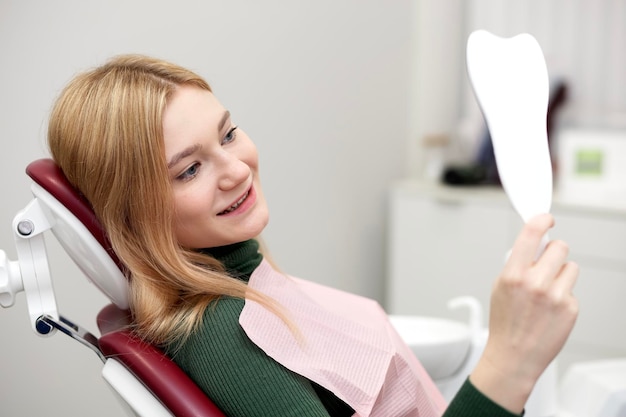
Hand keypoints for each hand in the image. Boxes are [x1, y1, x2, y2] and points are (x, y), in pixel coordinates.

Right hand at [469, 213, 578, 413]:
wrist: (513, 356)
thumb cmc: (505, 322)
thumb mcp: (500, 287)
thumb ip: (517, 264)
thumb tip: (535, 244)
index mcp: (512, 274)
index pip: (531, 234)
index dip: (541, 220)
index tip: (547, 219)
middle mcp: (535, 283)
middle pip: (559, 247)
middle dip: (554, 252)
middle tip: (547, 264)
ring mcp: (556, 296)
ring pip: (570, 267)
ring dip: (561, 274)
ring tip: (547, 291)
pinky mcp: (571, 308)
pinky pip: (572, 289)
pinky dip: (564, 295)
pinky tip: (551, 309)